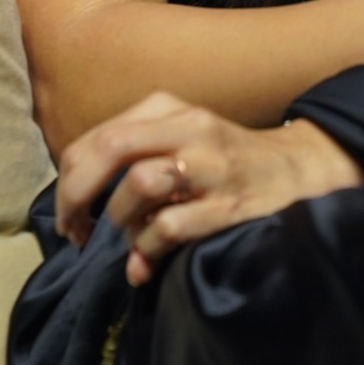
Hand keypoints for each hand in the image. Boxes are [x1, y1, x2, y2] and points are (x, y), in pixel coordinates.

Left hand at [54, 91, 363, 285]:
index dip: (69, 180)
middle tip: (75, 230)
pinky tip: (150, 257)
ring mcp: (211, 164)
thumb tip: (83, 214)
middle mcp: (190, 127)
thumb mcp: (177, 138)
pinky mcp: (228, 203)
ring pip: (138, 183)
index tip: (69, 214)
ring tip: (129, 236)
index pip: (97, 136)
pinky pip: (169, 226)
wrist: (294, 168)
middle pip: (111, 148)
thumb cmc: (222, 158)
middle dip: (77, 194)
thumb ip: (130, 164)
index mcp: (169, 107)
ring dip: (121, 219)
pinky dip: (149, 247)